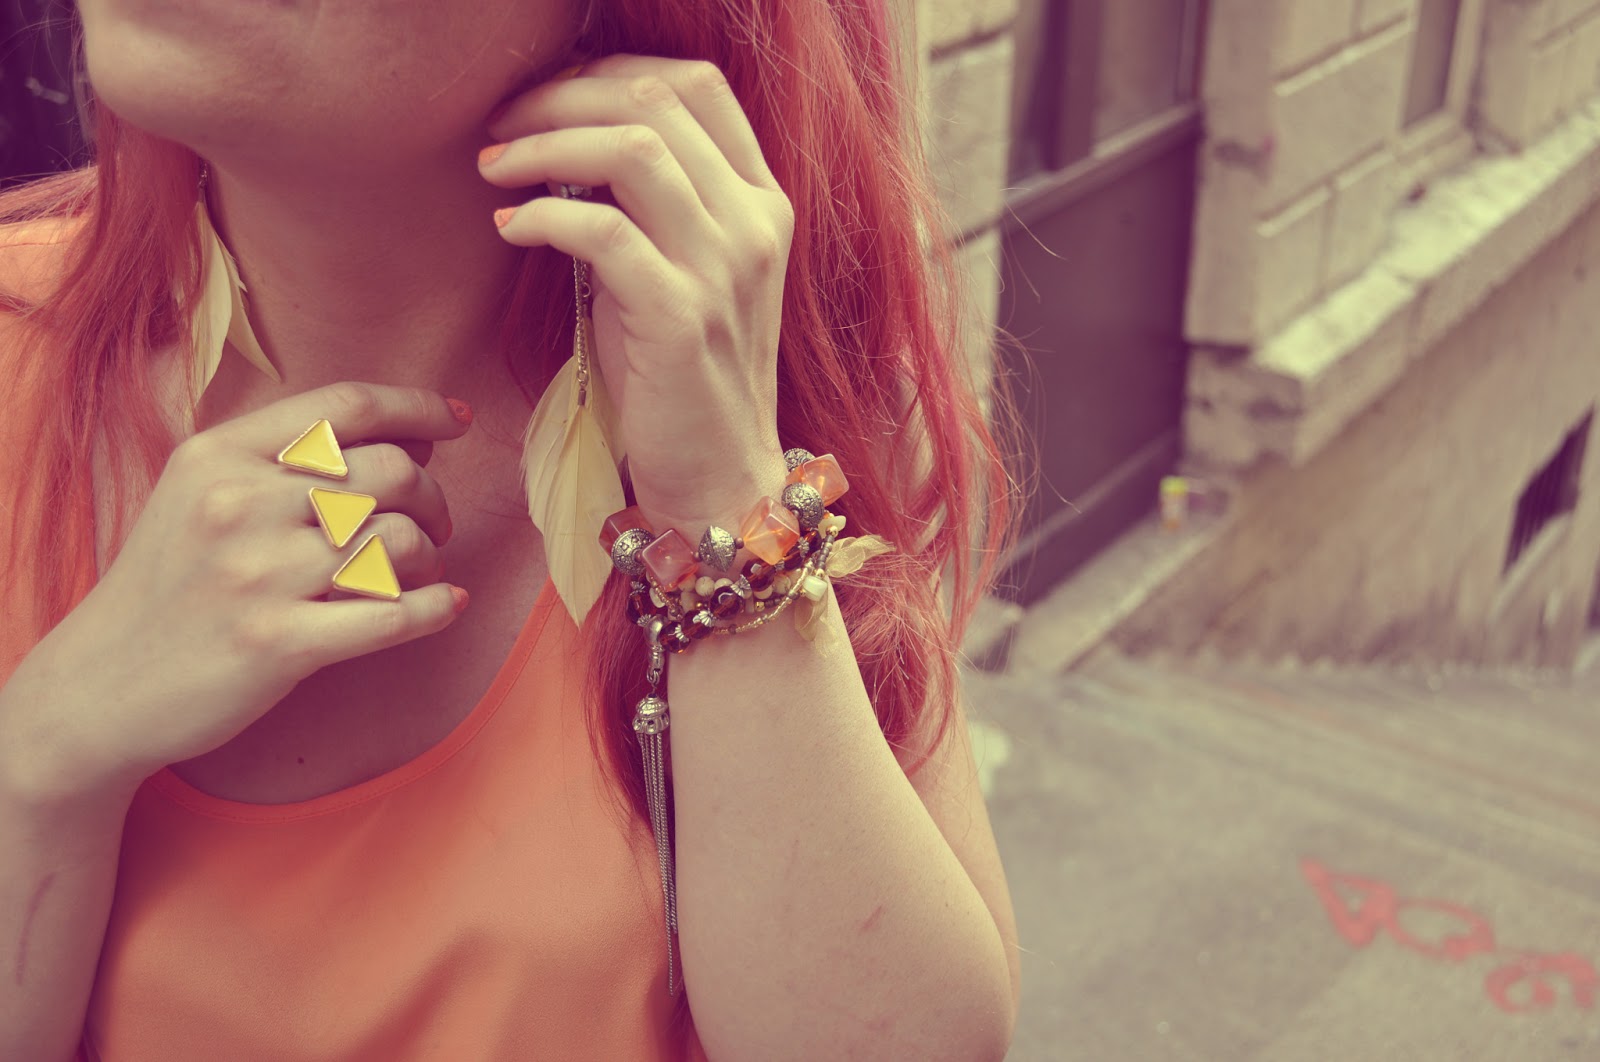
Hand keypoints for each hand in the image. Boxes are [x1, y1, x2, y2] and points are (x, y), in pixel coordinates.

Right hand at [5, 383, 469, 793]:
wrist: (102, 686)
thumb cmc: (174, 583)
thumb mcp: (200, 494)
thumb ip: (287, 459)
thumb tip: (412, 436)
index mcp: (219, 454)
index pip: (346, 407)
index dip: (419, 406)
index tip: (457, 420)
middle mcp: (237, 504)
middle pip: (392, 471)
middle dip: (431, 497)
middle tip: (431, 526)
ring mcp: (258, 575)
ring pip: (400, 540)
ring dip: (431, 557)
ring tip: (418, 573)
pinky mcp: (278, 643)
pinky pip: (395, 614)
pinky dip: (436, 608)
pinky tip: (446, 606)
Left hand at [481, 55, 793, 530]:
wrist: (719, 475)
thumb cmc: (682, 374)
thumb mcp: (682, 272)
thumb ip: (652, 204)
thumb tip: (566, 138)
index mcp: (762, 203)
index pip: (697, 85)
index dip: (610, 71)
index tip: (549, 93)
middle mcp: (754, 224)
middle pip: (654, 103)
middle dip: (560, 96)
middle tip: (501, 123)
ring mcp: (725, 269)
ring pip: (631, 149)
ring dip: (544, 143)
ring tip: (494, 166)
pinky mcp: (681, 318)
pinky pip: (602, 229)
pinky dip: (542, 215)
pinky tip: (510, 227)